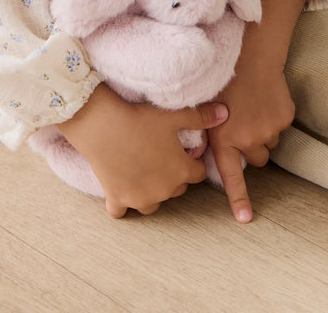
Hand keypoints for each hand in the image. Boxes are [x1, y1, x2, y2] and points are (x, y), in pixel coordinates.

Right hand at [58, 84, 228, 217]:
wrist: (102, 125)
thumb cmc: (140, 118)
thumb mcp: (174, 114)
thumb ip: (202, 117)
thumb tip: (225, 114)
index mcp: (180, 171)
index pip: (198, 173)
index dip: (192, 160)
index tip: (183, 149)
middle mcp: (163, 191)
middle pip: (177, 188)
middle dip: (174, 175)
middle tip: (162, 155)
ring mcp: (139, 198)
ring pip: (154, 204)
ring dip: (153, 191)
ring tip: (146, 171)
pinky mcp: (117, 199)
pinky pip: (122, 212)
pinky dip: (123, 203)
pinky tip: (122, 187)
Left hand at [208, 0, 304, 223]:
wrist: (250, 54)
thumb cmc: (221, 78)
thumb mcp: (203, 107)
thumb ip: (204, 132)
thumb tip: (199, 152)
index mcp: (224, 139)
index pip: (231, 177)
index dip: (239, 199)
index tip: (245, 219)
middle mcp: (247, 139)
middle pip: (255, 159)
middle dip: (250, 146)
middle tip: (242, 122)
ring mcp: (268, 130)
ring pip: (268, 143)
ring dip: (261, 132)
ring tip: (251, 106)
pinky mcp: (284, 118)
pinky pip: (280, 127)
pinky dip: (274, 117)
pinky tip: (264, 98)